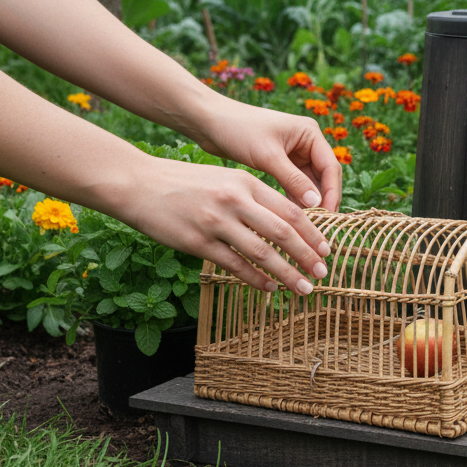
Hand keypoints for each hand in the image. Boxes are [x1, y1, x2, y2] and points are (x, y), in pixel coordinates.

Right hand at [119, 155, 331, 294]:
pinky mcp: (197, 242)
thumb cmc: (185, 183)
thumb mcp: (225, 178)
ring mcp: (216, 221)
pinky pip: (234, 264)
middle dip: (307, 254)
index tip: (327, 249)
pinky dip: (255, 278)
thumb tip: (284, 221)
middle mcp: (235, 199)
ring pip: (262, 251)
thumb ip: (253, 196)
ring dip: (287, 273)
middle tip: (323, 273)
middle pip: (283, 230)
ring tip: (303, 288)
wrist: (139, 183)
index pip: (290, 209)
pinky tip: (269, 288)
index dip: (312, 232)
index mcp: (246, 182)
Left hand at [191, 97, 342, 212]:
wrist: (209, 121)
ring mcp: (293, 153)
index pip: (330, 167)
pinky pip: (294, 185)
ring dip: (308, 202)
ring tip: (304, 227)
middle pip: (323, 176)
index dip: (332, 192)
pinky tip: (289, 218)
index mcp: (310, 133)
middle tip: (317, 226)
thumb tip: (316, 203)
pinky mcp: (279, 163)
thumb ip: (293, 180)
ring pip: (309, 183)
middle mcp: (306, 143)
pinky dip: (293, 199)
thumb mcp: (268, 156)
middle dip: (322, 200)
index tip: (328, 215)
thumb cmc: (239, 130)